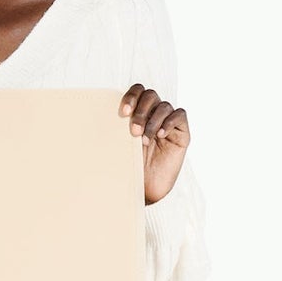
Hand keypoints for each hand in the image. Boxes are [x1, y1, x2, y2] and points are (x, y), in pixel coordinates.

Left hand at [120, 83, 189, 204]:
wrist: (146, 188)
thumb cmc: (131, 166)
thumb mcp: (120, 144)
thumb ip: (116, 126)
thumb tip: (99, 111)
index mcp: (139, 112)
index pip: (137, 91)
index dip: (131, 97)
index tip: (123, 112)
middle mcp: (154, 114)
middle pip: (150, 95)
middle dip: (141, 111)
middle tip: (133, 131)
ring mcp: (169, 122)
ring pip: (164, 106)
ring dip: (153, 121)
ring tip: (144, 140)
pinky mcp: (182, 132)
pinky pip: (179, 115)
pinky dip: (169, 122)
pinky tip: (160, 135)